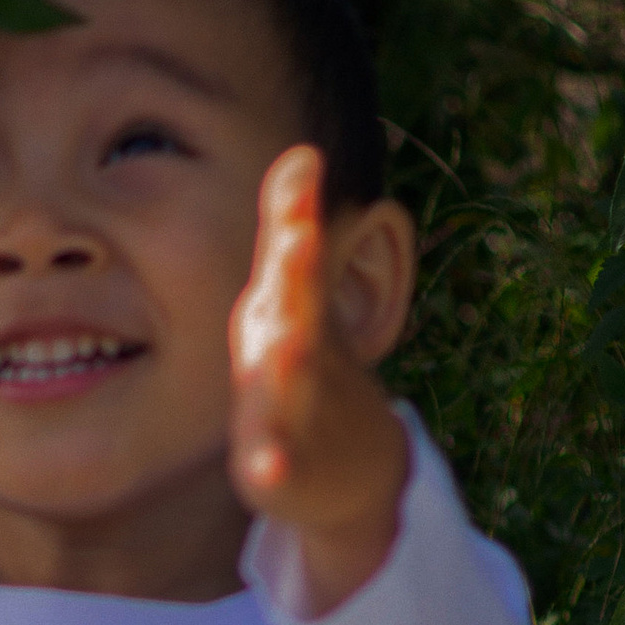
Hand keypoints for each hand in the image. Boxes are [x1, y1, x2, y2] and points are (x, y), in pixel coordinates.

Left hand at [228, 145, 410, 612]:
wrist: (358, 470)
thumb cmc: (310, 367)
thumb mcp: (296, 299)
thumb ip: (291, 231)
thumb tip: (298, 154)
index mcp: (295, 311)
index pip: (299, 257)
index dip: (297, 214)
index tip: (302, 165)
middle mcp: (303, 353)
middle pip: (303, 310)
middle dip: (300, 276)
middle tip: (298, 234)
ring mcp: (299, 411)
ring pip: (293, 387)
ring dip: (292, 365)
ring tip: (286, 342)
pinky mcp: (284, 467)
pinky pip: (278, 466)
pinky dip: (274, 466)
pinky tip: (266, 467)